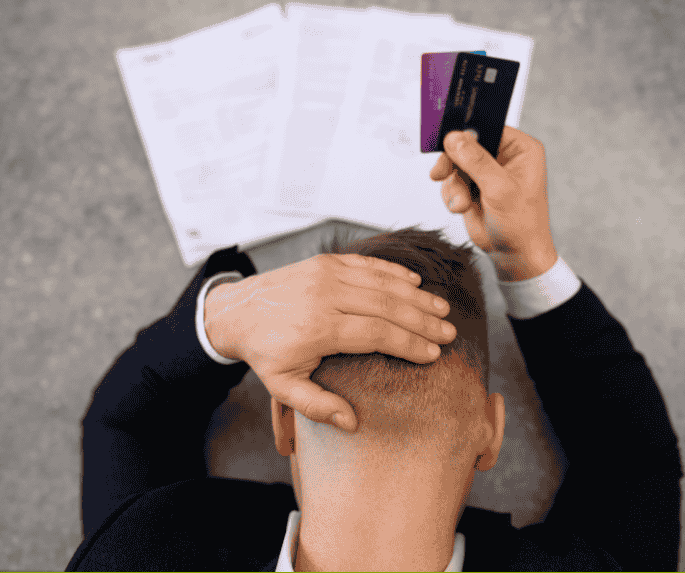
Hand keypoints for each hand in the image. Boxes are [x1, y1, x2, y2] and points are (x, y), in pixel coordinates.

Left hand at [203, 253, 455, 431]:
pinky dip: (393, 272)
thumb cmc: (265, 351)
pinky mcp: (326, 261)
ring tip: (441, 309)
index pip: (378, 333)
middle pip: (387, 306)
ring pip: (382, 283)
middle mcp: (326, 296)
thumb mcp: (283, 387)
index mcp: (318, 328)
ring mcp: (326, 274)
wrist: (236, 311)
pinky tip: (414, 282)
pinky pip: (367, 263)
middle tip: (448, 333)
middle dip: (423, 321)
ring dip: (416, 296)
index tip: (432, 354)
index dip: (409, 344)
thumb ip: (317, 406)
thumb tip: (351, 423)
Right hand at [430, 126, 558, 280]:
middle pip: (466, 145)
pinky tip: (462, 206)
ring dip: (453, 185)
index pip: (488, 128)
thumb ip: (476, 161)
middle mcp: (503, 157)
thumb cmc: (522, 224)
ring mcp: (486, 172)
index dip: (467, 133)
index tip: (448, 141)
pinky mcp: (473, 187)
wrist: (513, 254)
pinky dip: (451, 195)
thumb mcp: (500, 189)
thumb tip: (455, 138)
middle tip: (443, 172)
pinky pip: (451, 181)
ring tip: (462, 202)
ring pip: (455, 164)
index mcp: (520, 149)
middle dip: (453, 163)